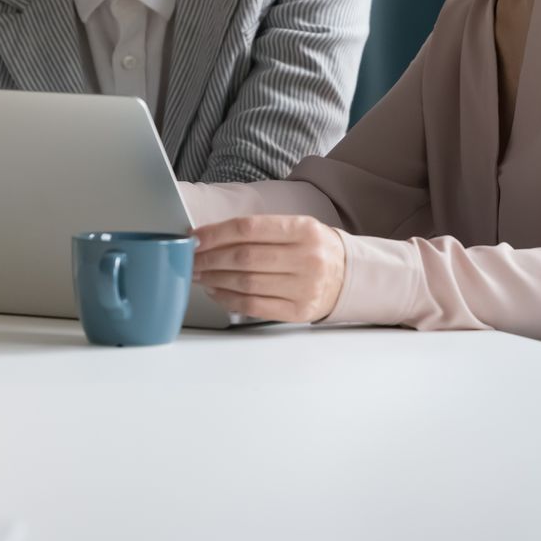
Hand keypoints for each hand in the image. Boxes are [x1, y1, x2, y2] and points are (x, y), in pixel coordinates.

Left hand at [192, 215, 348, 323]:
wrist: (348, 276)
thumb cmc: (314, 249)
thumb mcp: (297, 228)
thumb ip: (260, 231)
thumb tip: (210, 237)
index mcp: (304, 230)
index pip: (249, 228)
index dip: (215, 233)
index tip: (195, 237)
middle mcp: (306, 258)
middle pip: (244, 257)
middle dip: (209, 258)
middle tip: (191, 258)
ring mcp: (304, 287)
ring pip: (245, 283)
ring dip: (214, 279)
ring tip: (200, 274)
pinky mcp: (298, 311)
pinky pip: (253, 305)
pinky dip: (228, 298)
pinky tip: (216, 291)